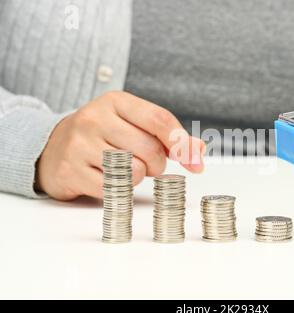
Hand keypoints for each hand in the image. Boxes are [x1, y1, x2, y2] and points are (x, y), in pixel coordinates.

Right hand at [36, 91, 204, 199]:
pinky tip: (107, 178)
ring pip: (135, 171)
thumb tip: (199, 151)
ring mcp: (80, 144)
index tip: (194, 162)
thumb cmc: (103, 136)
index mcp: (115, 101)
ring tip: (125, 169)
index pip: (160, 120)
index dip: (182, 144)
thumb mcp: (132, 124)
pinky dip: (119, 189)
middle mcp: (95, 118)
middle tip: (146, 164)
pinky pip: (115, 189)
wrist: (52, 148)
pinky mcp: (71, 170)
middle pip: (150, 150)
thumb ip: (167, 136)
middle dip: (157, 165)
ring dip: (138, 177)